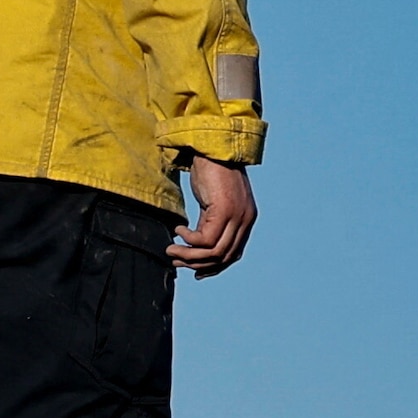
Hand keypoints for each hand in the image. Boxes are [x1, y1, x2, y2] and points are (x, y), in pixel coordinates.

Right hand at [171, 154, 256, 276]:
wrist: (214, 147)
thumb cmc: (212, 169)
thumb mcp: (213, 201)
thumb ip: (211, 220)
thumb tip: (198, 242)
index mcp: (246, 220)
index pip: (233, 254)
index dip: (214, 267)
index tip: (195, 271)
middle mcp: (245, 221)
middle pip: (223, 257)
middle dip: (197, 263)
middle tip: (176, 259)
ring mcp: (237, 217)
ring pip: (214, 251)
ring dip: (189, 255)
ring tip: (171, 249)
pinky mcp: (225, 210)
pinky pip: (204, 238)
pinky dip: (188, 239)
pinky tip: (178, 230)